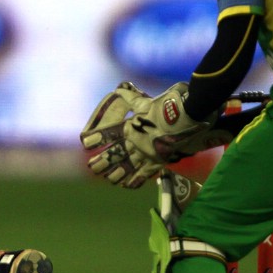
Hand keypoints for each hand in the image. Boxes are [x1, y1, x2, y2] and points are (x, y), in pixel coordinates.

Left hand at [81, 82, 217, 188]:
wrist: (188, 116)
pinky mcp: (158, 161)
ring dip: (116, 174)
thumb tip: (120, 87)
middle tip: (92, 167)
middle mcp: (136, 142)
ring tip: (108, 179)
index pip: (109, 134)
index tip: (85, 142)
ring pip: (128, 167)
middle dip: (103, 161)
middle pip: (115, 155)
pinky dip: (135, 180)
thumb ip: (131, 98)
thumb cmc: (167, 106)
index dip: (97, 139)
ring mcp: (147, 153)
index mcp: (131, 127)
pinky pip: (144, 174)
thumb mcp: (146, 101)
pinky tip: (127, 185)